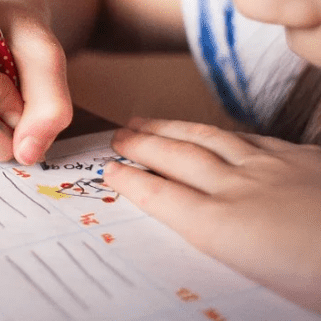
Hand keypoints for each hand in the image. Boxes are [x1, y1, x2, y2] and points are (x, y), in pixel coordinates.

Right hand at [104, 118, 320, 313]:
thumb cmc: (320, 277)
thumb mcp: (267, 288)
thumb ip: (226, 255)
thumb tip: (201, 241)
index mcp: (224, 228)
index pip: (162, 197)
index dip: (132, 181)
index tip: (109, 170)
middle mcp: (240, 190)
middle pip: (178, 159)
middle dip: (142, 145)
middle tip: (118, 135)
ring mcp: (273, 169)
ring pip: (209, 140)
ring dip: (172, 129)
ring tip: (147, 121)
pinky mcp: (304, 159)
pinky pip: (250, 138)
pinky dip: (222, 133)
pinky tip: (216, 132)